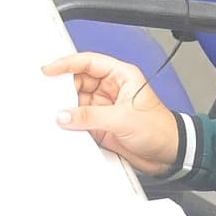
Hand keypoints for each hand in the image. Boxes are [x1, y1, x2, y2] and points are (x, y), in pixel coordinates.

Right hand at [45, 51, 178, 173]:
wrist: (168, 154)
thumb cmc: (160, 129)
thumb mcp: (123, 119)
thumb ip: (91, 116)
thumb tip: (65, 115)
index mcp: (121, 76)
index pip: (89, 62)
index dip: (67, 63)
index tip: (50, 70)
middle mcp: (111, 89)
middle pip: (78, 81)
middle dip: (63, 88)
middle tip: (48, 96)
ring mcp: (104, 107)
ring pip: (76, 101)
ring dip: (65, 108)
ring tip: (54, 113)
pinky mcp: (100, 124)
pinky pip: (79, 120)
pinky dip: (70, 123)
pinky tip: (63, 126)